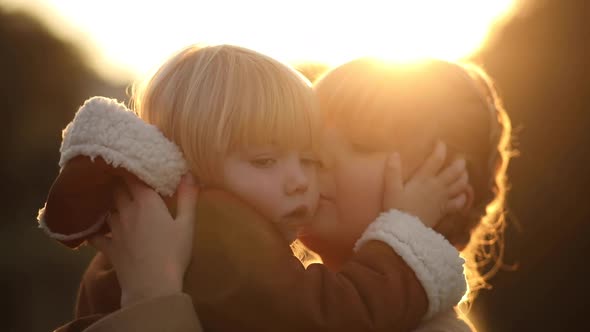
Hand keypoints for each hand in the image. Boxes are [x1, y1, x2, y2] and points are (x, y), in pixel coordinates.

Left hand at [89, 173, 197, 306]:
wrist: (151, 286)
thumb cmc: (173, 254)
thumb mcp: (187, 225)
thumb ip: (187, 198)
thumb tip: (189, 174)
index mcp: (146, 202)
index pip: (133, 176)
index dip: (133, 167)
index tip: (135, 161)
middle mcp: (126, 210)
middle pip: (117, 188)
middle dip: (119, 180)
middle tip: (123, 175)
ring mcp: (114, 229)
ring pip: (107, 208)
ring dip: (110, 202)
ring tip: (113, 198)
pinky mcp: (108, 247)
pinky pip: (95, 235)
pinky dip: (94, 229)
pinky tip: (93, 229)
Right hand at [382, 142, 468, 227]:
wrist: (404, 231)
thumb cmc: (395, 208)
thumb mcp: (390, 188)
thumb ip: (392, 170)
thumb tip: (394, 154)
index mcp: (423, 178)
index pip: (436, 159)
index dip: (440, 149)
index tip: (440, 142)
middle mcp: (436, 186)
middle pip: (454, 171)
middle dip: (459, 163)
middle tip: (460, 158)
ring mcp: (442, 199)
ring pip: (459, 185)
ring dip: (463, 177)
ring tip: (464, 173)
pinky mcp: (443, 211)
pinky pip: (458, 203)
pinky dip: (462, 197)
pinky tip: (463, 195)